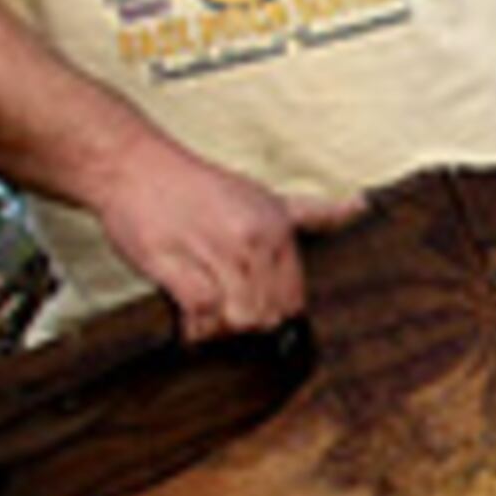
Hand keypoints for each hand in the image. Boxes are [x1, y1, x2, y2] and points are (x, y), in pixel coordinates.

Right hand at [89, 136, 365, 338]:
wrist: (133, 166)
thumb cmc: (196, 186)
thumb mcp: (263, 195)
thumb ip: (311, 212)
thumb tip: (361, 206)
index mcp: (276, 226)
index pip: (295, 297)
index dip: (275, 312)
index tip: (253, 308)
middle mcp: (251, 239)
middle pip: (269, 315)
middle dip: (249, 327)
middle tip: (224, 315)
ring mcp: (214, 251)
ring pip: (239, 318)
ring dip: (221, 330)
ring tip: (206, 318)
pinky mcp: (175, 263)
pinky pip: (202, 314)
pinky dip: (195, 328)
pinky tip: (187, 321)